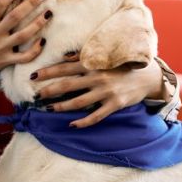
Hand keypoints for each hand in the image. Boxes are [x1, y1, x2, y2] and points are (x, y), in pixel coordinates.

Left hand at [31, 54, 164, 127]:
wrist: (148, 76)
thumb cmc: (121, 66)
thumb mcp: (104, 57)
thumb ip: (84, 57)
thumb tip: (64, 57)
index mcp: (93, 64)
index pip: (65, 67)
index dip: (48, 72)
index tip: (33, 76)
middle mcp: (98, 77)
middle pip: (67, 85)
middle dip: (49, 90)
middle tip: (36, 95)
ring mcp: (106, 92)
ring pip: (78, 102)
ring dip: (61, 107)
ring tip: (50, 108)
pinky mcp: (115, 104)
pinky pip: (95, 116)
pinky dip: (82, 122)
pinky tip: (71, 124)